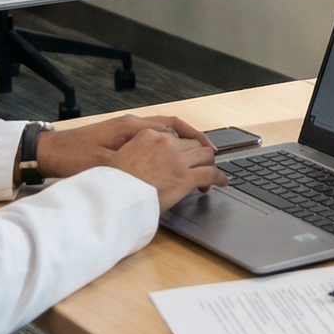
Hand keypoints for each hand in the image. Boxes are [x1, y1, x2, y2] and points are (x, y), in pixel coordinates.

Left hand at [28, 113, 213, 182]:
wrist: (49, 150)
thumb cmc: (73, 158)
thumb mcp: (102, 166)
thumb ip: (130, 166)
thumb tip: (158, 172)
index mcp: (132, 127)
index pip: (173, 127)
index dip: (194, 140)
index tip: (210, 154)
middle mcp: (133, 124)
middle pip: (174, 126)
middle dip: (195, 140)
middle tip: (212, 157)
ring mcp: (127, 128)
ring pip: (165, 130)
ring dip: (183, 142)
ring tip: (198, 157)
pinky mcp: (120, 136)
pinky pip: (153, 136)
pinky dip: (168, 144)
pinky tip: (172, 158)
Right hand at [106, 127, 227, 211]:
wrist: (112, 197)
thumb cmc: (113, 184)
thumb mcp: (122, 157)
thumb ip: (139, 152)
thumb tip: (147, 162)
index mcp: (149, 136)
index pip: (176, 137)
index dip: (184, 148)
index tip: (187, 154)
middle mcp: (166, 143)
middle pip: (193, 144)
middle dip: (199, 155)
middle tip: (201, 166)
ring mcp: (177, 159)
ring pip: (205, 155)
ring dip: (209, 165)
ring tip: (211, 175)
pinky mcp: (185, 176)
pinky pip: (210, 173)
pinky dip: (219, 178)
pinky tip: (222, 182)